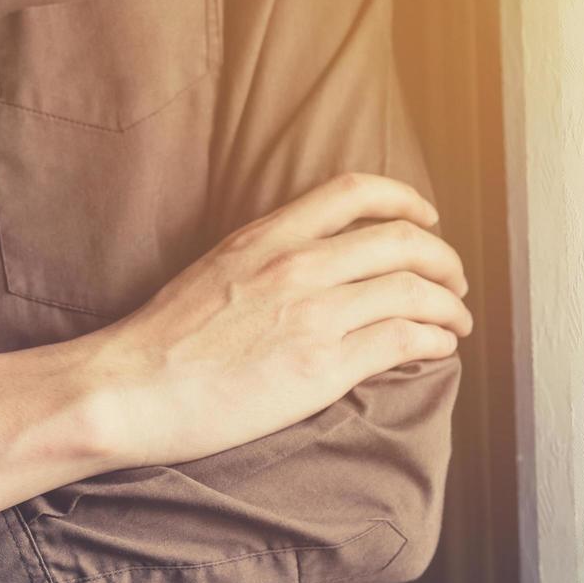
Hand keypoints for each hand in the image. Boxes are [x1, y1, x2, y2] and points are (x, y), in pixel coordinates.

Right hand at [80, 173, 471, 467]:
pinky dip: (434, 340)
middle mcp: (295, 266)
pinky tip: (436, 349)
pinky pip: (403, 339)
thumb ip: (259, 262)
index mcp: (264, 238)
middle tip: (452, 281)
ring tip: (455, 322)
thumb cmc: (157, 345)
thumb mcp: (208, 274)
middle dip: (443, 259)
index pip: (353, 192)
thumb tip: (296, 271)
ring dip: (449, 305)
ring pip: (414, 289)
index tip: (423, 217)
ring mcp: (312, 315)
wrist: (129, 390)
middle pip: (401, 241)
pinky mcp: (321, 367)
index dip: (404, 200)